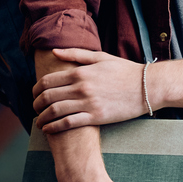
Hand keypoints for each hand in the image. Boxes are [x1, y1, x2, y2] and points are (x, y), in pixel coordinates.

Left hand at [32, 48, 148, 130]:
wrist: (147, 86)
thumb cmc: (125, 71)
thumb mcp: (102, 57)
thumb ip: (77, 54)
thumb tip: (55, 51)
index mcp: (81, 72)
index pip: (47, 81)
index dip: (35, 89)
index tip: (34, 95)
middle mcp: (81, 87)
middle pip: (47, 97)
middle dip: (35, 104)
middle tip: (35, 109)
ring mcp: (88, 103)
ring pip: (54, 111)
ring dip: (41, 118)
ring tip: (39, 121)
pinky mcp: (96, 117)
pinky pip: (68, 123)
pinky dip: (54, 127)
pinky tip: (49, 129)